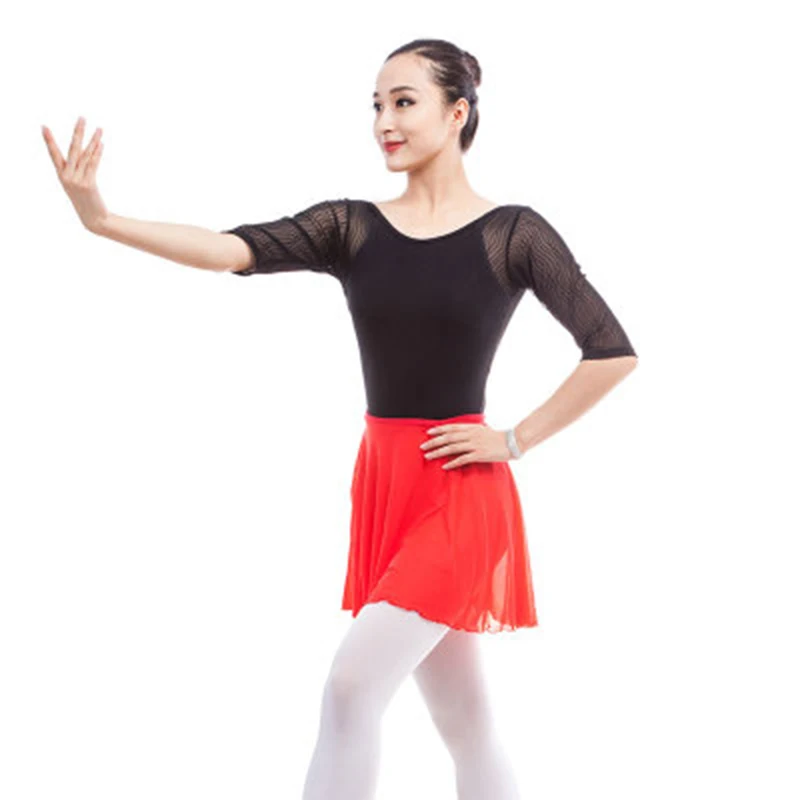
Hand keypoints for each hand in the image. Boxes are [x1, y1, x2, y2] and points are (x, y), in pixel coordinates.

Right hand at [42, 116, 108, 232]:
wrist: (94, 218)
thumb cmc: (86, 201)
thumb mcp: (77, 185)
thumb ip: (79, 170)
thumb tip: (89, 151)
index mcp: (62, 176)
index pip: (54, 154)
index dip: (49, 141)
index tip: (44, 127)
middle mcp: (67, 176)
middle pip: (73, 150)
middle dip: (78, 133)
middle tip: (82, 118)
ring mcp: (77, 180)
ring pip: (86, 155)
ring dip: (93, 140)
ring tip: (99, 128)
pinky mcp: (88, 183)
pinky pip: (93, 164)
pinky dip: (97, 153)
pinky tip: (101, 143)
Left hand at [419, 422, 516, 469]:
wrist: (513, 442)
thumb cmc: (498, 437)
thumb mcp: (483, 430)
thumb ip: (471, 431)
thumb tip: (460, 433)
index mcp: (472, 428)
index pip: (451, 427)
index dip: (439, 430)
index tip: (428, 432)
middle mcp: (471, 434)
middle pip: (448, 437)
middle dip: (434, 442)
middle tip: (422, 446)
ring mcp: (475, 444)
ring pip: (452, 447)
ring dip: (439, 452)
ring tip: (428, 456)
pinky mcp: (480, 454)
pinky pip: (463, 459)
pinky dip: (453, 462)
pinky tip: (444, 467)